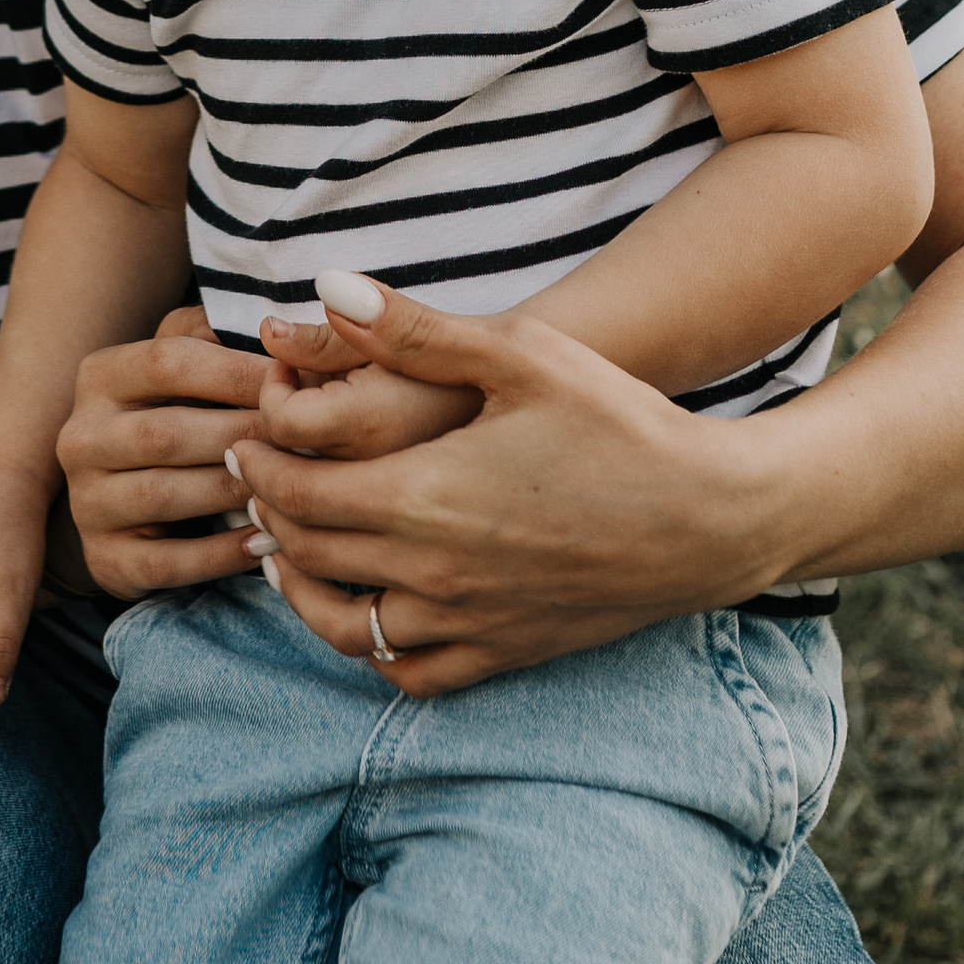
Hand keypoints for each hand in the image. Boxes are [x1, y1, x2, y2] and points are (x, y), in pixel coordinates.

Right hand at [59, 307, 271, 601]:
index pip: (168, 362)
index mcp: (101, 376)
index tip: (296, 383)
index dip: (237, 372)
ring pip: (164, 496)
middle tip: (308, 441)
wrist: (119, 502)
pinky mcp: (103, 558)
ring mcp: (86, 502)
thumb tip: (276, 327)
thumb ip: (213, 337)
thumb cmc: (175, 417)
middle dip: (244, 435)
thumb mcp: (182, 366)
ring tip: (294, 488)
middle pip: (167, 432)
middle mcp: (81, 437)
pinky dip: (220, 554)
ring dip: (235, 492)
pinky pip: (166, 561)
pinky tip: (266, 542)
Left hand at [228, 279, 775, 695]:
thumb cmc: (619, 421)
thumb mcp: (521, 353)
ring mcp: (469, 621)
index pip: (298, 493)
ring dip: (301, 589)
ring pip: (343, 628)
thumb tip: (323, 291)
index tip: (248, 438)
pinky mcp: (506, 652)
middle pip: (310, 555)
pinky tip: (365, 609)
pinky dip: (368, 648)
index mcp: (425, 495)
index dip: (260, 465)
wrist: (715, 516)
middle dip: (271, 516)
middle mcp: (434, 572)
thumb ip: (415, 329)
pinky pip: (409, 672)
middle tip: (257, 482)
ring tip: (287, 551)